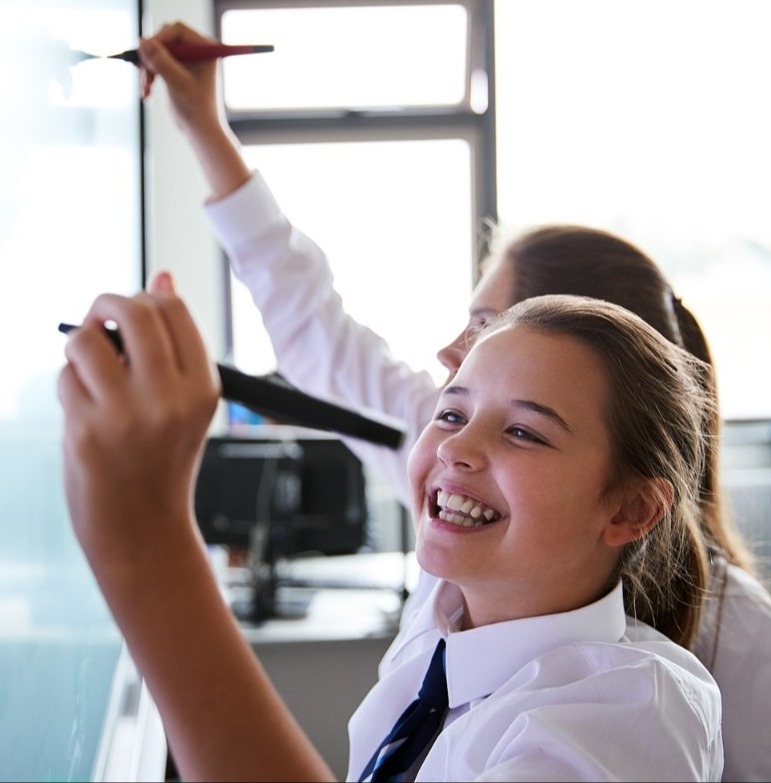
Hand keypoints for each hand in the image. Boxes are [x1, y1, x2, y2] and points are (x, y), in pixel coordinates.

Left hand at [57, 272, 219, 569]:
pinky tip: (85, 411)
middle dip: (107, 304)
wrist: (143, 527)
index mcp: (202, 387)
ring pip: (88, 340)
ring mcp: (128, 414)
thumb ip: (173, 343)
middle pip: (134, 310)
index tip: (132, 313)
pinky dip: (69, 385)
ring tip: (92, 373)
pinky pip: (66, 377)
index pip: (174, 309)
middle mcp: (170, 398)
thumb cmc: (162, 461)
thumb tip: (163, 274)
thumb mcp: (184, 402)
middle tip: (101, 320)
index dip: (145, 297)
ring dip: (82, 347)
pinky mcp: (88, 430)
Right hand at [137, 22, 251, 200]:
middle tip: (145, 75)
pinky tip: (146, 93)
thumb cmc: (196, 110)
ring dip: (147, 70)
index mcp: (205, 49)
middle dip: (151, 57)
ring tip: (145, 90)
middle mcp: (196, 51)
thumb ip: (161, 61)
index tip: (146, 53)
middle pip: (164, 40)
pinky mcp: (176, 70)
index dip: (159, 39)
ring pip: (156, 52)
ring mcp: (185, 60)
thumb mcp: (177, 83)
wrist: (200, 131)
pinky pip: (155, 63)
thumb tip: (142, 41)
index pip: (177, 30)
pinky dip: (148, 76)